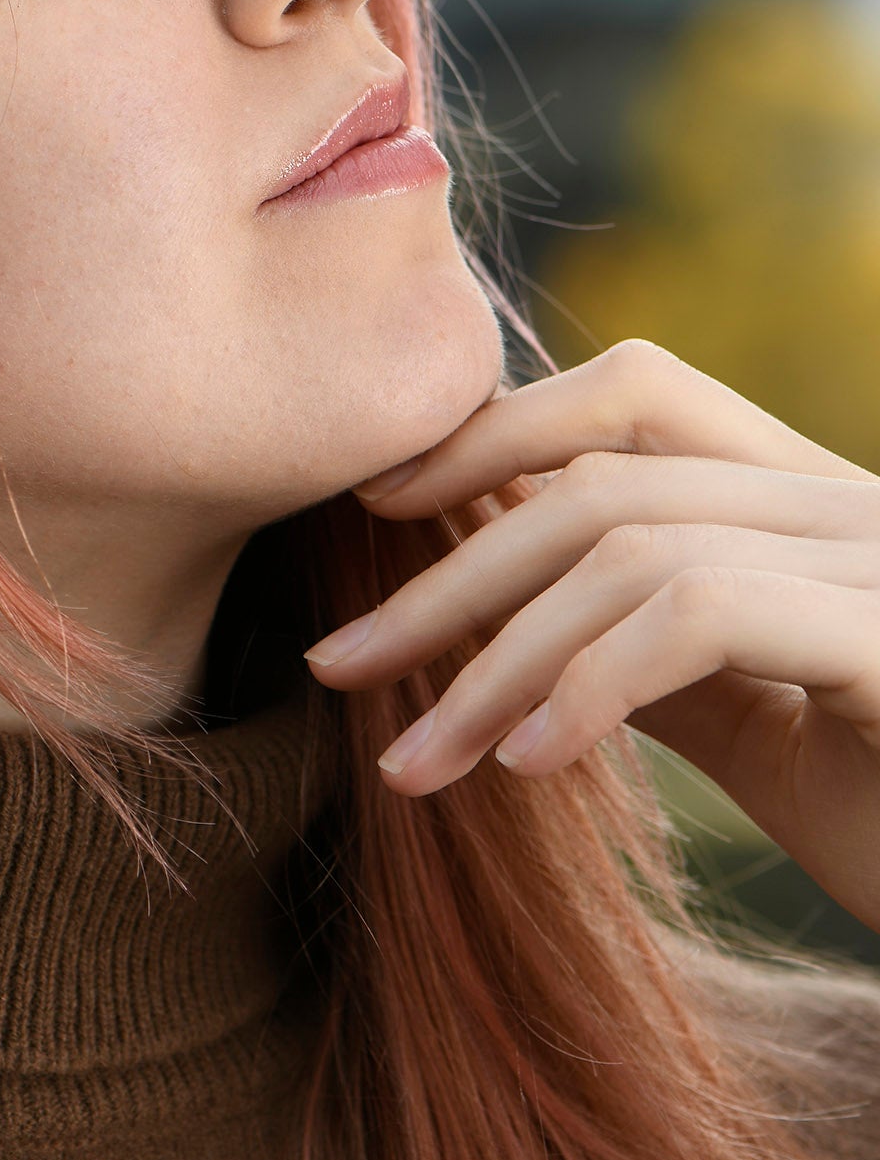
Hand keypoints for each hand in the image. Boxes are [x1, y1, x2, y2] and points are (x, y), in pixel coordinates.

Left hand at [303, 340, 879, 931]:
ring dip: (492, 661)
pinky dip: (595, 685)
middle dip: (447, 577)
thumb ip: (641, 640)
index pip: (635, 392)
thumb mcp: (750, 724)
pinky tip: (531, 767)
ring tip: (413, 767)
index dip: (494, 429)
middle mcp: (860, 505)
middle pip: (600, 479)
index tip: (377, 512)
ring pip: (631, 546)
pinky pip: (707, 614)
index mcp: (815, 504)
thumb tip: (491, 596)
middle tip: (333, 666)